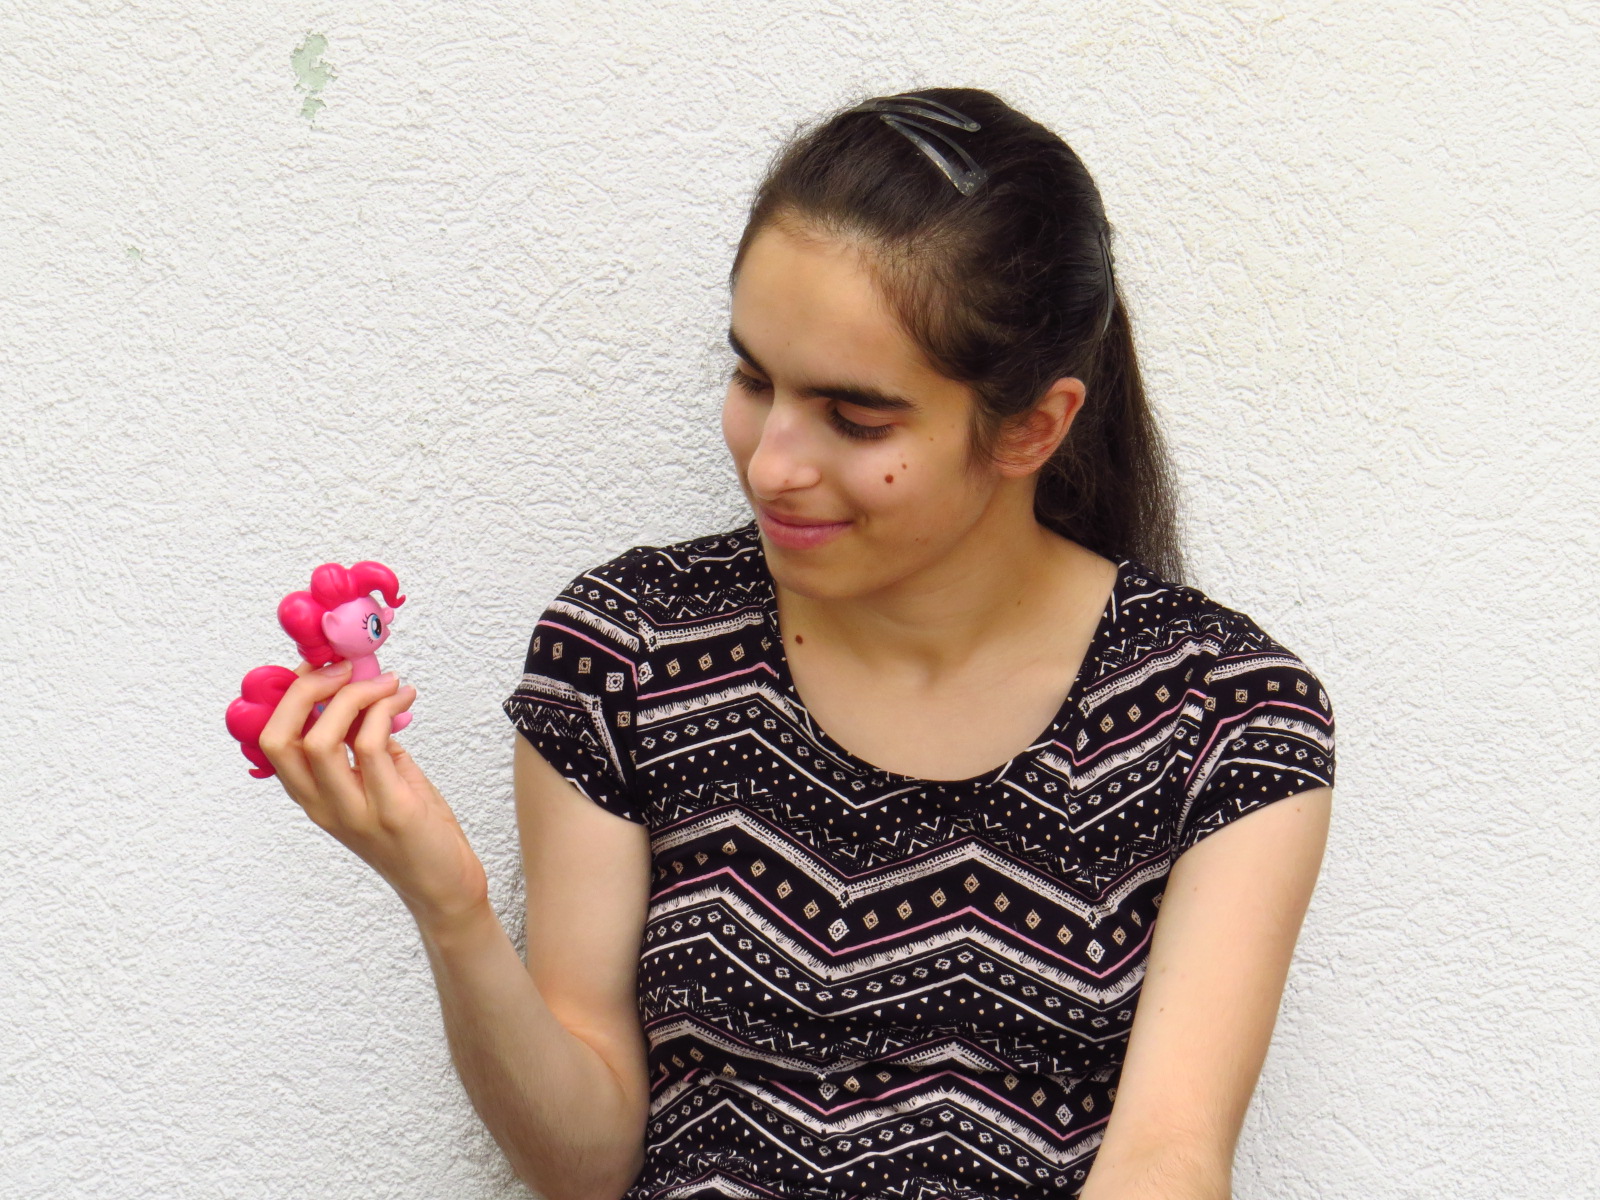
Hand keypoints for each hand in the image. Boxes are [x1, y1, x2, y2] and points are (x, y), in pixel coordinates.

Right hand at [257, 660, 489, 930]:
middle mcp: (323, 807)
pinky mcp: (391, 812)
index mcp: (313, 798)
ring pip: (320, 740)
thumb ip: (364, 746)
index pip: (271, 742)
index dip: (288, 696)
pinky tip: (402, 699)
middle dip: (307, 689)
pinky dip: (384, 711)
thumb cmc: (413, 834)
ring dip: (353, 696)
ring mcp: (354, 812)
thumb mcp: (377, 783)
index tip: (321, 666)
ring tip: (385, 681)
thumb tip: (363, 695)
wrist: (443, 888)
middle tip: (344, 667)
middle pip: (280, 738)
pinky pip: (372, 747)